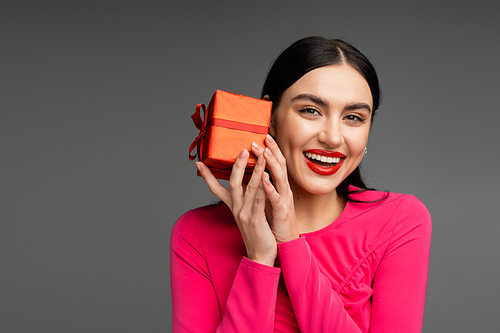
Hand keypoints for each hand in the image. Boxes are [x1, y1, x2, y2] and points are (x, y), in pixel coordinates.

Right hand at [196, 149, 276, 266]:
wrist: (259, 255)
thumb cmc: (256, 233)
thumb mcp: (245, 215)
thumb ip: (242, 200)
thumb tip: (242, 186)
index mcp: (233, 206)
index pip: (216, 188)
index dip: (207, 176)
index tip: (198, 163)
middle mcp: (236, 208)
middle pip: (233, 182)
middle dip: (237, 165)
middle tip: (242, 149)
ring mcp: (245, 213)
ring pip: (248, 187)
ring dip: (255, 170)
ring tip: (260, 156)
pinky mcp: (256, 219)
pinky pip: (259, 200)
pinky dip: (262, 187)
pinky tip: (266, 176)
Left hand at [251, 135, 299, 242]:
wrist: (284, 244)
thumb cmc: (273, 222)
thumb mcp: (266, 201)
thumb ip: (260, 187)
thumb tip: (251, 174)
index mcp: (278, 187)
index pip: (275, 164)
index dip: (270, 150)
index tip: (261, 137)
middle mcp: (282, 191)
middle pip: (279, 166)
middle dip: (271, 151)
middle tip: (261, 138)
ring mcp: (284, 200)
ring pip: (280, 178)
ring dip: (272, 164)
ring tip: (264, 152)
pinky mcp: (282, 212)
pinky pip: (276, 198)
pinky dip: (270, 188)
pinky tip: (265, 179)